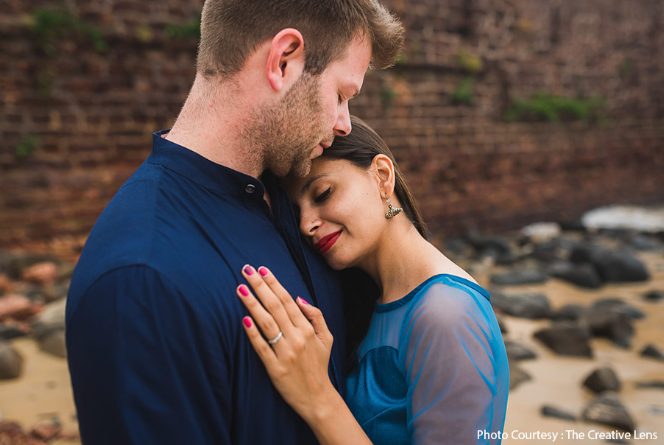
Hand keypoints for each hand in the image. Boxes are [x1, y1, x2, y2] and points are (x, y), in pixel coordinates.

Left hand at [237, 265, 335, 420]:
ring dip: (252, 304)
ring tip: (240, 288)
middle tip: (246, 270)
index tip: (262, 269)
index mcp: (308, 329)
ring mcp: (285, 353)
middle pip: (275, 307)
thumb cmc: (319, 366)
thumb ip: (316, 316)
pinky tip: (243, 319)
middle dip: (260, 286)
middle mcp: (297, 338)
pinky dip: (252, 333)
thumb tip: (299, 298)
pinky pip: (261, 347)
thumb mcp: (327, 338)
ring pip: (267, 323)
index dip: (274, 283)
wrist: (318, 398)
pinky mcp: (275, 369)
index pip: (288, 300)